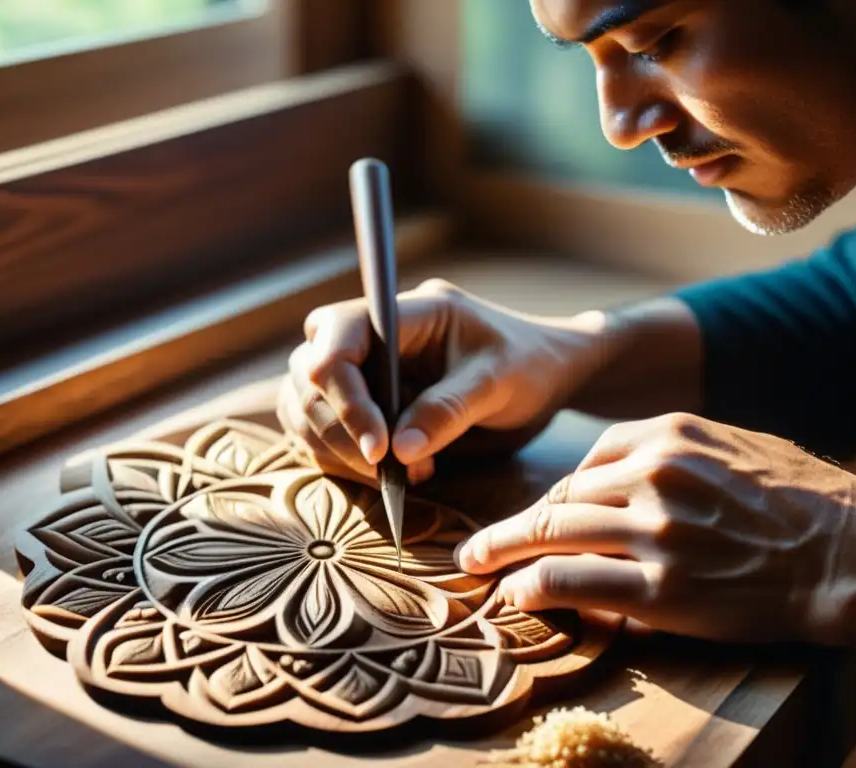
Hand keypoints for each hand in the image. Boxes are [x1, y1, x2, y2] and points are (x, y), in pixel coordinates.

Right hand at [278, 279, 606, 483]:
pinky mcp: (365, 400)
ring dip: (336, 448)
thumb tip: (398, 450)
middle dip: (337, 426)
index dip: (344, 391)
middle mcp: (374, 334)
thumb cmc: (530, 364)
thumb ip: (448, 411)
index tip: (377, 446)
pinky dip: (343, 458)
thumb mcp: (498, 383)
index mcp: (407, 312)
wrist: (548, 374)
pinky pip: (324, 429)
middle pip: (310, 371)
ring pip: (306, 404)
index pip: (337, 334)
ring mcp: (365, 367)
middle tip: (384, 466)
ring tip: (395, 473)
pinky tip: (390, 472)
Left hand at [456, 414, 855, 665]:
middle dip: (512, 525)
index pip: (588, 462)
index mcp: (669, 433)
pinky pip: (573, 581)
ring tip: (477, 566)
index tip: (538, 517)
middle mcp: (654, 474)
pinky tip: (516, 593)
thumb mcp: (732, 444)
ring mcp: (654, 530)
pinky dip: (534, 586)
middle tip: (476, 546)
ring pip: (552, 533)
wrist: (850, 551)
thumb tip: (614, 476)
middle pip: (559, 498)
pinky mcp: (660, 587)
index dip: (556, 496)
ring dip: (505, 551)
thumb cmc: (798, 497)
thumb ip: (669, 450)